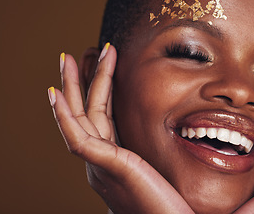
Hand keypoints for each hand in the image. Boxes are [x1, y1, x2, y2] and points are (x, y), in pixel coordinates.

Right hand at [48, 46, 193, 213]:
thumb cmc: (176, 204)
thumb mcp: (169, 169)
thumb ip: (170, 149)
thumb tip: (197, 131)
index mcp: (117, 159)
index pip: (104, 117)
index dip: (103, 90)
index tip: (105, 66)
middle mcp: (103, 161)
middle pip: (87, 113)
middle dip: (81, 82)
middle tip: (74, 55)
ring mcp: (100, 165)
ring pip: (79, 119)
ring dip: (71, 88)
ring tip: (66, 58)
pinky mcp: (105, 168)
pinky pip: (77, 137)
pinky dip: (63, 116)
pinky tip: (55, 94)